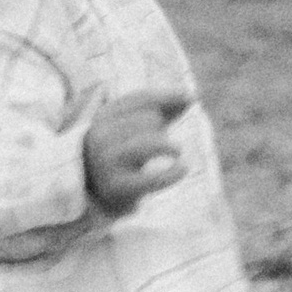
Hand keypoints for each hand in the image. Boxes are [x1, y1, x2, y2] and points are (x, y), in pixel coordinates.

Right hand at [84, 91, 193, 215]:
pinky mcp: (117, 187)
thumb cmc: (126, 153)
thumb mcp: (140, 127)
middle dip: (161, 129)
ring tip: (177, 151)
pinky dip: (173, 172)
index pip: (142, 98)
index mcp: (103, 116)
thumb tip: (192, 96)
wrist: (101, 195)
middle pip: (149, 119)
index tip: (190, 99)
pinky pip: (153, 177)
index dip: (168, 97)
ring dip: (170, 146)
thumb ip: (164, 108)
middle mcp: (99, 136)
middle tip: (159, 144)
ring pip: (151, 143)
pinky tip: (183, 167)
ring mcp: (106, 162)